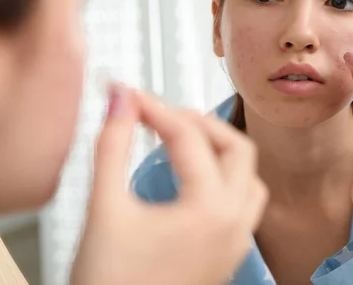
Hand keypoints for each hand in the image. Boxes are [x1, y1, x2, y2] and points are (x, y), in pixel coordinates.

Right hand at [70, 84, 267, 284]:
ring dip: (220, 150)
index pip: (186, 136)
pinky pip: (244, 203)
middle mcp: (232, 226)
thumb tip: (119, 101)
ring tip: (181, 140)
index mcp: (208, 210)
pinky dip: (223, 178)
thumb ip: (112, 145)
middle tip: (162, 114)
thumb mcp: (104, 207)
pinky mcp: (225, 256)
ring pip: (248, 177)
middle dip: (200, 123)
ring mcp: (234, 243)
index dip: (153, 108)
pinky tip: (192, 177)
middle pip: (236, 148)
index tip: (128, 97)